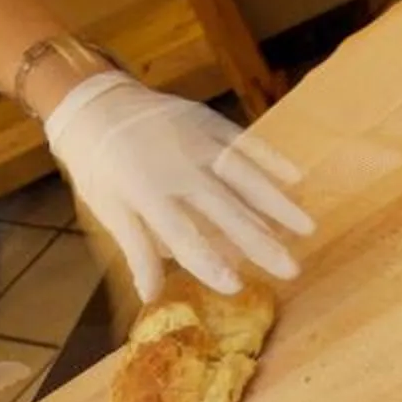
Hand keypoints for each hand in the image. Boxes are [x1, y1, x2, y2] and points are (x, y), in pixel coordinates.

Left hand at [40, 73, 311, 301]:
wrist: (95, 104)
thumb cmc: (100, 167)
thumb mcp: (110, 210)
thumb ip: (137, 251)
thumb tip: (151, 296)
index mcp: (147, 192)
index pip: (184, 235)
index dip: (209, 262)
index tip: (236, 286)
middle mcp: (177, 167)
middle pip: (225, 210)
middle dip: (260, 242)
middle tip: (290, 269)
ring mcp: (196, 141)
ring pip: (244, 176)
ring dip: (277, 204)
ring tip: (306, 229)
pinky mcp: (208, 121)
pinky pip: (244, 142)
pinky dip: (271, 159)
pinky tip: (296, 178)